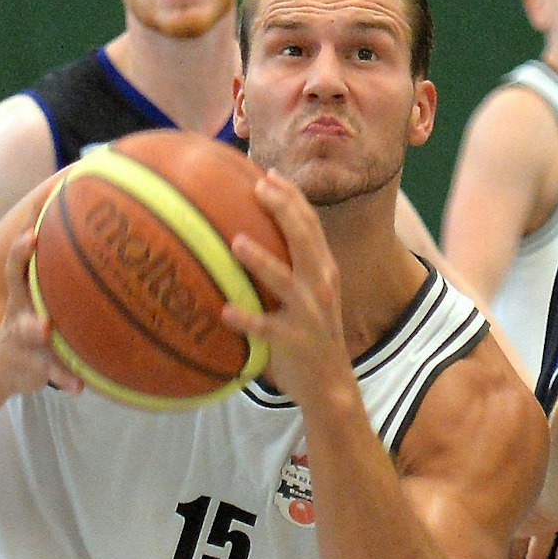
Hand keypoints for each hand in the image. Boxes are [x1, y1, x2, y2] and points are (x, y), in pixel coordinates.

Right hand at [0, 229, 84, 394]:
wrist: (4, 363)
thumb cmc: (31, 314)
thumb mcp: (36, 289)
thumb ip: (57, 262)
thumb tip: (81, 214)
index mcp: (22, 295)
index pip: (16, 269)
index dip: (21, 251)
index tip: (31, 233)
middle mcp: (20, 316)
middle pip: (20, 303)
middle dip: (29, 301)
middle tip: (40, 298)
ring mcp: (25, 343)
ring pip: (30, 337)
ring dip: (38, 336)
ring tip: (44, 330)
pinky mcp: (36, 368)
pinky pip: (53, 373)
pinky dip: (65, 378)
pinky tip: (80, 385)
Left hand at [222, 173, 353, 405]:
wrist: (331, 384)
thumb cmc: (308, 334)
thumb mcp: (308, 295)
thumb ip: (289, 266)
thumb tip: (247, 236)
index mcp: (324, 270)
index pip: (311, 225)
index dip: (292, 197)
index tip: (269, 174)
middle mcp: (321, 285)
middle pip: (304, 239)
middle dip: (283, 209)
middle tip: (258, 187)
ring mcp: (309, 312)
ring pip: (285, 280)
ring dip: (260, 261)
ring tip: (236, 242)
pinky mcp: (294, 340)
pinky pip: (267, 328)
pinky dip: (248, 319)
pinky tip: (226, 311)